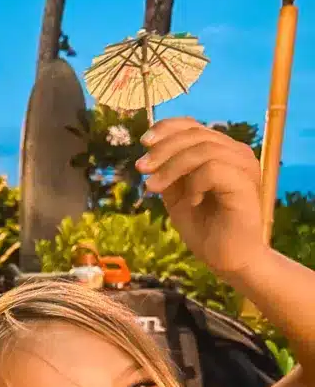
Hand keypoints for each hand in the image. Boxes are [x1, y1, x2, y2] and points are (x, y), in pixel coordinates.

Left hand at [137, 118, 263, 276]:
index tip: (143, 143)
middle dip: (162, 149)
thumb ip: (169, 174)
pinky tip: (190, 202)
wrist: (227, 260)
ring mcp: (244, 167)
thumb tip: (150, 153)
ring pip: (203, 149)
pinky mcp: (245, 184)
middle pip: (196, 134)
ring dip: (171, 167)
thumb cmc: (205, 229)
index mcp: (222, 152)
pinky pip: (213, 169)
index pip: (193, 126)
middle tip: (142, 168)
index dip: (167, 129)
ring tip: (154, 187)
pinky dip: (194, 183)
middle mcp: (236, 154)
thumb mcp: (177, 196)